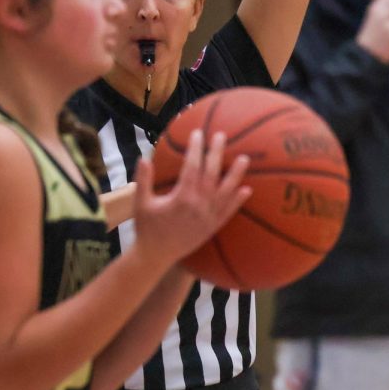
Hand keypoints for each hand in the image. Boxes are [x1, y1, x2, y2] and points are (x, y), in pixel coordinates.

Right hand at [131, 130, 250, 266]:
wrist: (156, 256)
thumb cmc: (147, 228)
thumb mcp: (141, 203)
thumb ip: (143, 180)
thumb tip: (144, 158)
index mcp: (181, 197)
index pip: (192, 167)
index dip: (196, 148)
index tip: (198, 133)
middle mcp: (199, 205)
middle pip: (212, 174)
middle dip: (217, 153)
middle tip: (222, 136)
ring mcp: (208, 217)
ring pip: (226, 191)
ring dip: (236, 174)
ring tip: (245, 159)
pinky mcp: (212, 227)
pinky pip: (229, 212)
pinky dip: (238, 201)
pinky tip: (247, 190)